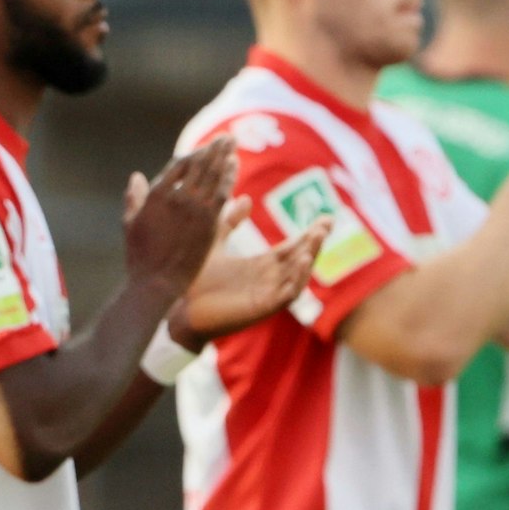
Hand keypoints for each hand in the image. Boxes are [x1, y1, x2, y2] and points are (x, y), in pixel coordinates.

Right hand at [123, 136, 236, 296]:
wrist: (157, 282)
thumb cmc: (141, 257)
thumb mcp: (131, 224)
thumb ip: (134, 198)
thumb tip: (136, 176)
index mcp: (156, 196)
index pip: (179, 166)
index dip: (194, 154)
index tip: (206, 147)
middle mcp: (176, 198)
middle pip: (199, 165)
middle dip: (214, 149)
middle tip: (227, 137)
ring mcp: (194, 209)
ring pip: (212, 175)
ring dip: (224, 156)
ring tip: (232, 141)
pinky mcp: (209, 222)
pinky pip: (222, 192)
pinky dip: (229, 176)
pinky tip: (235, 165)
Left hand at [167, 198, 330, 346]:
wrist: (180, 312)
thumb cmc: (195, 283)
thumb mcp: (214, 244)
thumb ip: (230, 223)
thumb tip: (245, 197)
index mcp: (260, 266)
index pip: (292, 248)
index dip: (309, 234)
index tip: (327, 218)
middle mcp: (269, 280)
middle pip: (300, 258)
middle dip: (315, 241)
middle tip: (328, 223)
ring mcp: (268, 294)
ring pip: (298, 274)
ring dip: (311, 255)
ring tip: (318, 236)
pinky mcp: (263, 308)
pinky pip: (288, 294)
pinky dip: (298, 277)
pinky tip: (304, 260)